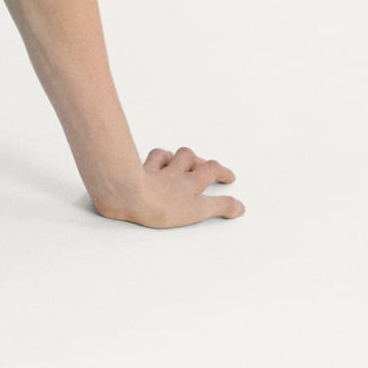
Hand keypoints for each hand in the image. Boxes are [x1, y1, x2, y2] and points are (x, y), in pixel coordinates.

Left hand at [93, 146, 243, 227]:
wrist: (128, 195)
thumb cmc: (161, 205)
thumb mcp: (197, 211)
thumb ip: (220, 207)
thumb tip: (239, 206)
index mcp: (190, 184)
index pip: (212, 171)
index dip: (222, 172)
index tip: (229, 177)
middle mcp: (173, 174)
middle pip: (190, 159)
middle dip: (200, 162)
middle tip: (206, 167)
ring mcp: (154, 173)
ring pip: (168, 156)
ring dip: (176, 157)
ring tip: (181, 161)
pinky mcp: (135, 175)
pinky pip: (145, 161)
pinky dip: (153, 159)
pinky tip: (154, 160)